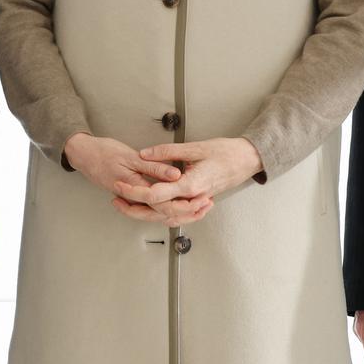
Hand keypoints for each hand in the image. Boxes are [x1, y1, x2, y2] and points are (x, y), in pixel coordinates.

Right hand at [63, 133, 210, 225]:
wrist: (84, 154)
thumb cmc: (103, 152)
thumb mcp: (130, 156)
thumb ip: (153, 167)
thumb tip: (174, 175)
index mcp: (136, 187)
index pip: (166, 202)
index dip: (186, 202)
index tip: (202, 197)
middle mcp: (135, 198)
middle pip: (165, 212)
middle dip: (187, 211)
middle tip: (205, 204)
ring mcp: (133, 198)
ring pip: (159, 213)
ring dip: (180, 212)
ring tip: (198, 206)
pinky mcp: (132, 195)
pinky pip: (152, 208)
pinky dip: (167, 208)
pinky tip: (177, 202)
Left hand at [113, 138, 262, 218]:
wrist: (247, 160)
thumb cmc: (225, 152)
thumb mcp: (194, 147)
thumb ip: (167, 152)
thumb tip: (144, 154)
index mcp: (190, 185)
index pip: (156, 195)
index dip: (135, 191)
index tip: (119, 185)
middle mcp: (192, 198)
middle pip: (158, 211)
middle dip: (134, 207)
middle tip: (116, 199)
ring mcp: (196, 202)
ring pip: (167, 216)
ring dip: (146, 213)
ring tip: (127, 205)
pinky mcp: (198, 201)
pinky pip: (178, 214)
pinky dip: (162, 213)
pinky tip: (150, 207)